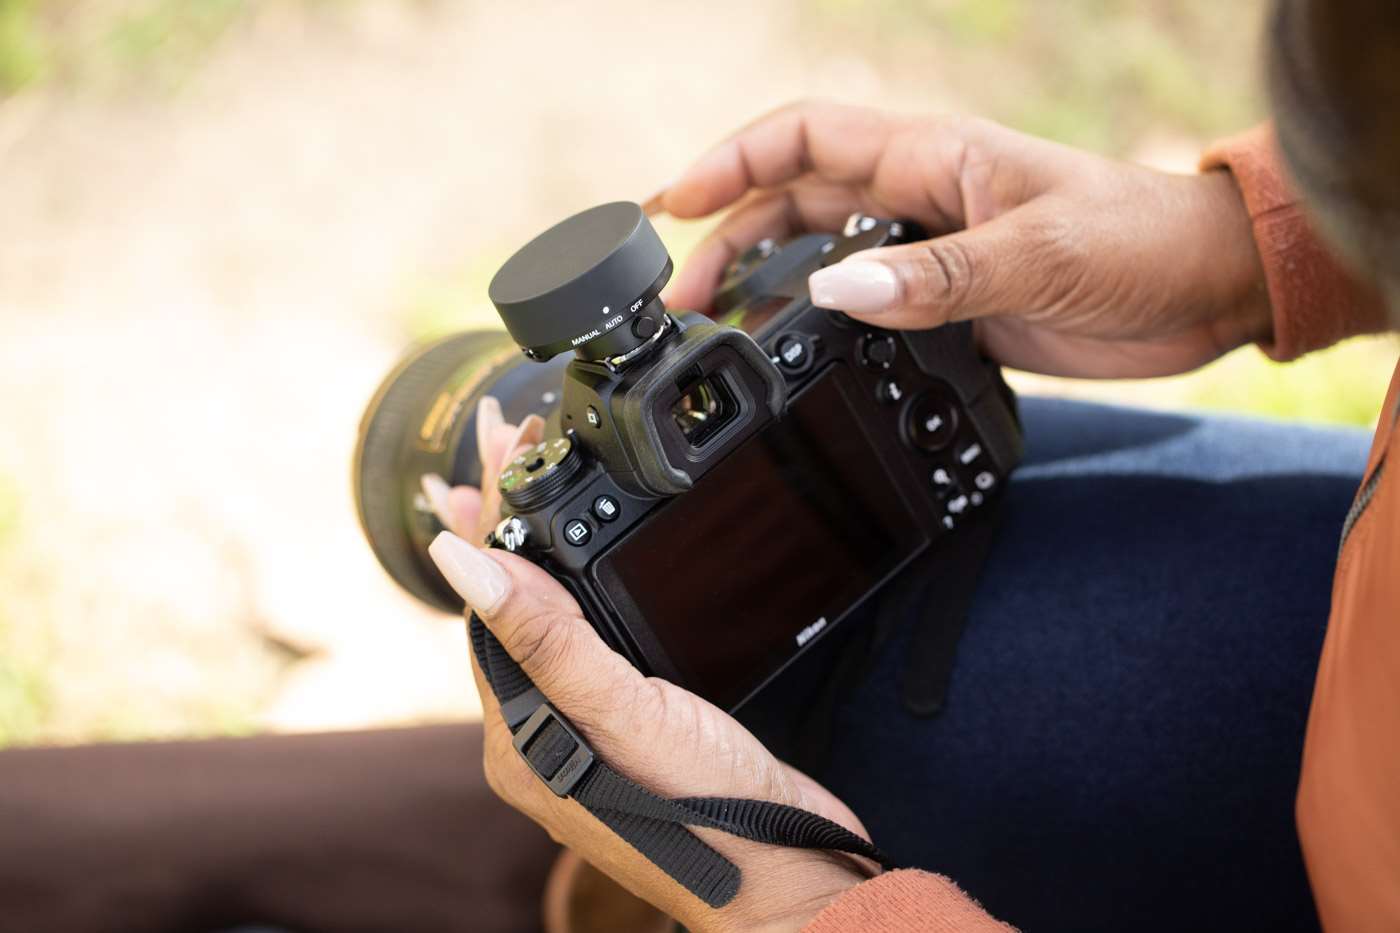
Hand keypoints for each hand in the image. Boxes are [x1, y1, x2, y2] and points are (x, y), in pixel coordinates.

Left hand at [422, 399, 871, 930]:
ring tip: (519, 486)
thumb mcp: (623, 711)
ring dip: (535, 550)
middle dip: (501, 521)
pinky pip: (584, 646)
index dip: (487, 519)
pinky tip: (582, 570)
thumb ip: (545, 638)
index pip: (485, 605)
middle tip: (503, 441)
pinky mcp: (628, 731)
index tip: (494, 444)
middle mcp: (539, 737)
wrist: (789, 876)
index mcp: (518, 736)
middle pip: (507, 609)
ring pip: (545, 625)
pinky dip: (575, 592)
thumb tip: (459, 562)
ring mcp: (582, 736)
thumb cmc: (708, 814)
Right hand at [654, 100, 1271, 378]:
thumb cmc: (1141, 242)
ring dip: (765, 288)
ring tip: (721, 335)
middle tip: (685, 300)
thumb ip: (935, 276)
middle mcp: (920, 199)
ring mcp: (930, 254)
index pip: (806, 138)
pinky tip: (796, 362)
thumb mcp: (1038, 254)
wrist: (1206, 290)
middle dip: (728, 242)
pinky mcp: (950, 305)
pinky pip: (864, 312)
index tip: (674, 202)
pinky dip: (820, 332)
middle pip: (793, 204)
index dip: (731, 162)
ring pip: (819, 259)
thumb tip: (830, 289)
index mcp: (933, 157)